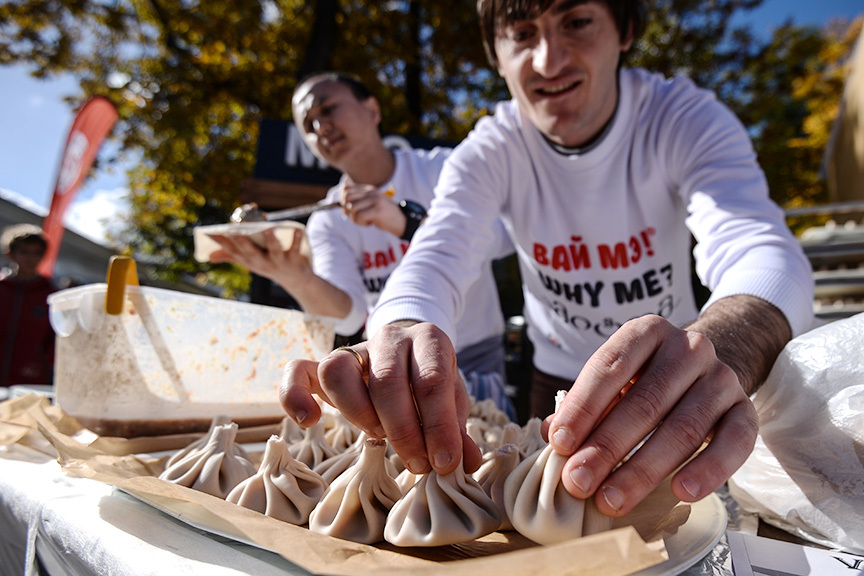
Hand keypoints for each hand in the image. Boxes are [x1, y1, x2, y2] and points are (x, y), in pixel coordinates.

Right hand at [208, 228, 311, 289]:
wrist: (296, 281)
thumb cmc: (269, 265)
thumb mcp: (250, 262)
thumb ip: (231, 256)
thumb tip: (209, 256)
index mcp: (250, 261)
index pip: (233, 252)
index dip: (221, 242)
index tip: (210, 231)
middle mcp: (262, 263)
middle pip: (251, 253)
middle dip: (242, 242)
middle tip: (233, 231)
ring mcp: (278, 262)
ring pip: (274, 251)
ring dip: (270, 240)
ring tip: (267, 228)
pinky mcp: (294, 261)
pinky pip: (295, 249)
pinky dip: (296, 240)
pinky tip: (297, 230)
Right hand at [279, 322, 482, 474]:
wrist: (411, 353)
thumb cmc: (431, 383)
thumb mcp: (453, 400)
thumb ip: (457, 430)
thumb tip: (464, 465)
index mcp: (429, 339)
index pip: (431, 381)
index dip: (438, 426)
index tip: (444, 463)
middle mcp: (390, 337)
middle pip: (387, 380)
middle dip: (404, 430)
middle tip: (418, 464)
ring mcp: (354, 348)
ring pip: (339, 372)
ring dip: (360, 414)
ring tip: (380, 438)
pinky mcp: (325, 364)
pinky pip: (297, 370)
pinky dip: (294, 394)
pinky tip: (309, 421)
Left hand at [340, 183, 405, 236]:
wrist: (403, 222)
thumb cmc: (385, 216)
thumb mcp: (371, 205)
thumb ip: (359, 201)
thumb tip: (342, 203)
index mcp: (369, 189)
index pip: (346, 189)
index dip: (343, 201)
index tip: (349, 210)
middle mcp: (371, 192)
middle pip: (347, 197)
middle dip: (346, 210)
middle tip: (355, 217)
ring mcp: (375, 200)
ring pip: (352, 208)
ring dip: (355, 219)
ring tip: (364, 221)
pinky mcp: (378, 210)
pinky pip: (360, 216)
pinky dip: (361, 223)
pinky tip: (369, 223)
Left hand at [545, 315, 757, 516]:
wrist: (705, 371)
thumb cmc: (646, 380)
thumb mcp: (614, 381)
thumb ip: (583, 405)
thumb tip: (552, 436)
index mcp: (646, 332)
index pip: (609, 366)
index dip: (582, 407)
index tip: (559, 444)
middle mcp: (688, 348)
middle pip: (644, 402)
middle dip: (606, 447)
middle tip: (578, 481)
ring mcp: (721, 378)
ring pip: (684, 428)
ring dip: (644, 469)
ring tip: (612, 500)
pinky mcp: (746, 409)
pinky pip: (734, 443)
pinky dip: (708, 470)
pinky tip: (681, 492)